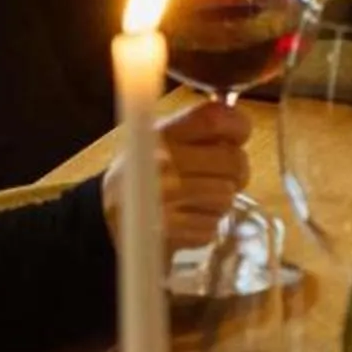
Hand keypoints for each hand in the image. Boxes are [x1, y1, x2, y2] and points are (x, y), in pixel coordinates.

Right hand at [101, 98, 252, 255]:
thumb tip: (241, 123)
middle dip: (237, 170)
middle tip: (223, 174)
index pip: (216, 119)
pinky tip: (186, 218)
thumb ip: (199, 128)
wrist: (110, 217)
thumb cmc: (147, 171)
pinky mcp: (169, 231)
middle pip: (232, 160)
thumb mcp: (164, 138)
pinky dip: (204, 226)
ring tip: (199, 198)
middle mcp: (162, 162)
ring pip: (227, 196)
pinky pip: (212, 226)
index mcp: (163, 133)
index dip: (238, 126)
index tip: (238, 135)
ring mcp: (164, 199)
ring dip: (220, 201)